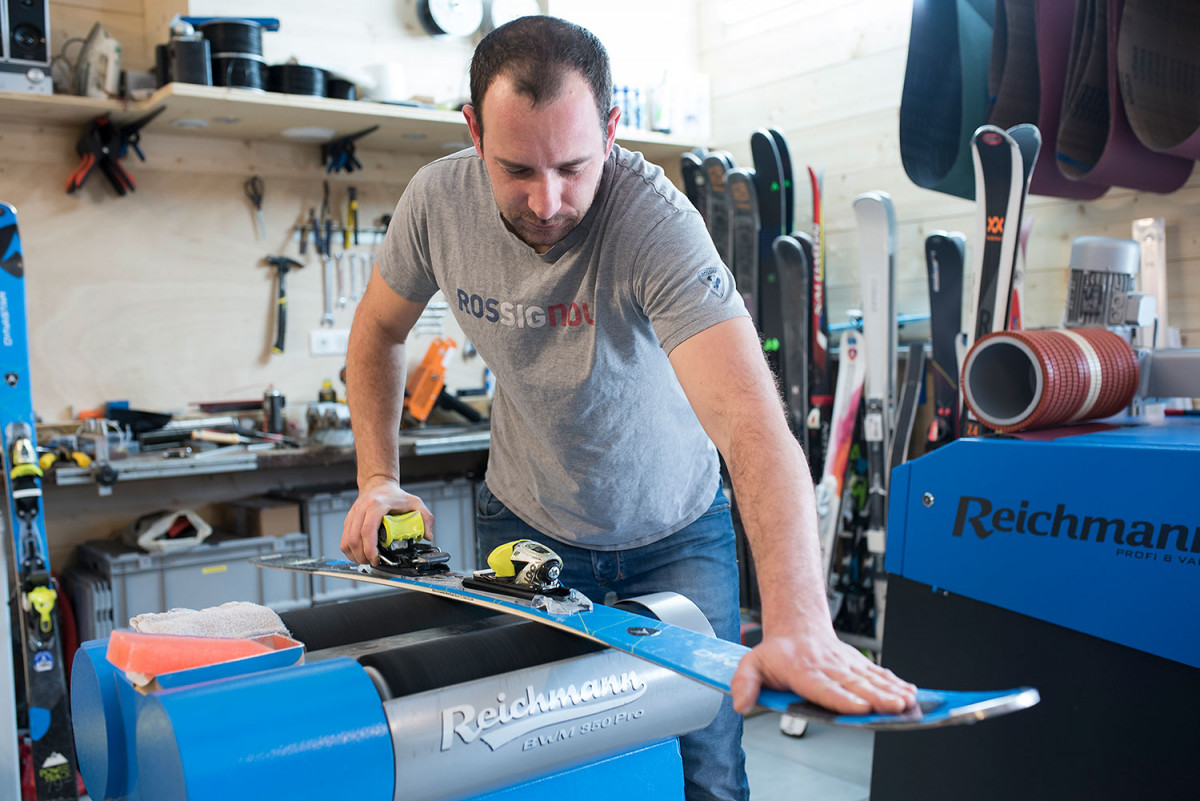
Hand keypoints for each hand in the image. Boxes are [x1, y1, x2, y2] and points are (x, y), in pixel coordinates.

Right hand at [340, 477, 432, 564]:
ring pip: (346, 541)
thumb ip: (426, 518)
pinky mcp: (348, 520)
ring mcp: (353, 515)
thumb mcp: (415, 502)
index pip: (368, 530)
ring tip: (367, 560)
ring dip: (355, 555)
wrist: (378, 484)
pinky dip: (350, 551)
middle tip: (374, 562)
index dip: (370, 548)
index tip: (376, 558)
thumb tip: (428, 536)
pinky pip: (344, 539)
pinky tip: (359, 555)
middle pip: (354, 539)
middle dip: (363, 556)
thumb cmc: (394, 495)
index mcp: (376, 505)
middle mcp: (361, 510)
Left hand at [730, 627, 915, 715]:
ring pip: (871, 679)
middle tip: (894, 708)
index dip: (842, 698)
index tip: (860, 707)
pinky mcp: (858, 665)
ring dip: (891, 691)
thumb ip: (744, 683)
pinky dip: (897, 683)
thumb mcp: (751, 663)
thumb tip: (740, 703)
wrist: (798, 627)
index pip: (824, 687)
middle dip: (877, 698)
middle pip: (855, 685)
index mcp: (804, 671)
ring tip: (908, 702)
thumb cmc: (778, 652)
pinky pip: (879, 674)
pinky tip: (912, 692)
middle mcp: (829, 667)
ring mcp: (846, 665)